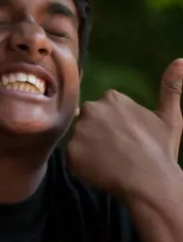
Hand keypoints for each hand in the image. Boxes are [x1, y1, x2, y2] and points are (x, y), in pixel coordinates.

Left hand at [68, 61, 182, 199]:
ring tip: (112, 161)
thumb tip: (181, 60)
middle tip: (119, 150)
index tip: (129, 136)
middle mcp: (91, 109)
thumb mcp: (170, 117)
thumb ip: (171, 88)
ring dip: (91, 149)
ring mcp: (79, 131)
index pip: (105, 108)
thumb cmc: (160, 149)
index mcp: (112, 99)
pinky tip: (102, 171)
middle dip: (99, 133)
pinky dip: (84, 166)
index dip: (115, 124)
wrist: (151, 181)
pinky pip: (74, 158)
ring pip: (80, 140)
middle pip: (89, 122)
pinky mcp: (70, 153)